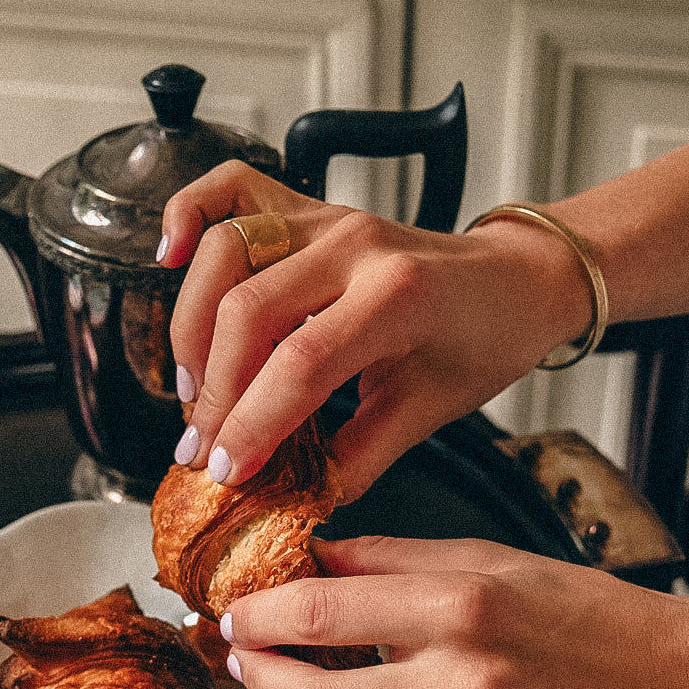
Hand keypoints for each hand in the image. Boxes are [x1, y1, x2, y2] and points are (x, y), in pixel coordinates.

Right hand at [159, 163, 592, 498]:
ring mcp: (328, 218)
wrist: (518, 279)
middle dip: (214, 393)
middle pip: (248, 312)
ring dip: (192, 326)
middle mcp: (355, 246)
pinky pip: (232, 188)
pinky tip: (169, 257)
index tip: (225, 472)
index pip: (300, 364)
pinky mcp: (309, 207)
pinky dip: (189, 212)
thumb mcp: (430, 411)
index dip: (252, 425)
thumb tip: (291, 500)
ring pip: (225, 253)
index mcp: (398, 296)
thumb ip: (358, 458)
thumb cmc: (483, 339)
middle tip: (202, 448)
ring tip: (195, 389)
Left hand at [202, 535, 688, 688]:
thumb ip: (392, 558)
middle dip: (254, 681)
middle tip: (233, 667)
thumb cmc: (583, 617)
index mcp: (461, 611)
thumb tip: (312, 555)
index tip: (236, 616)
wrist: (672, 684)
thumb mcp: (487, 559)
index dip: (258, 615)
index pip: (321, 612)